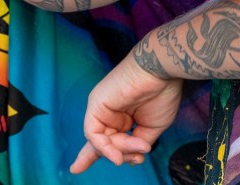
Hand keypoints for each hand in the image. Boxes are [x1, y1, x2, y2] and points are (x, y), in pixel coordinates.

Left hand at [69, 57, 184, 172]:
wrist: (161, 71)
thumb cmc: (162, 94)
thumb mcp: (151, 129)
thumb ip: (136, 145)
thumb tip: (128, 158)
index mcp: (124, 116)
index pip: (108, 139)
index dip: (103, 153)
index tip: (77, 169)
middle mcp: (111, 112)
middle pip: (101, 143)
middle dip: (109, 155)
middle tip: (117, 162)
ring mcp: (102, 108)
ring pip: (102, 142)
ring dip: (121, 151)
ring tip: (139, 149)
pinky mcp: (96, 105)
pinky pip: (94, 134)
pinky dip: (105, 148)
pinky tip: (117, 156)